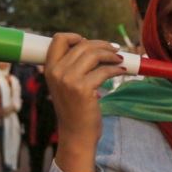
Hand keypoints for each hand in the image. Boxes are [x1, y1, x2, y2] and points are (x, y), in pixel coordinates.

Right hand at [46, 33, 125, 171]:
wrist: (75, 135)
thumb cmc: (74, 109)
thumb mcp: (64, 85)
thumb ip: (71, 66)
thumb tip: (94, 46)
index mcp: (49, 69)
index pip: (59, 39)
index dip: (76, 36)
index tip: (90, 42)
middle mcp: (56, 72)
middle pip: (82, 44)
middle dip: (102, 45)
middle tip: (114, 50)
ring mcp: (68, 80)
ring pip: (94, 54)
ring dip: (111, 54)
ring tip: (119, 59)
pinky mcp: (83, 89)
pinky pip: (104, 70)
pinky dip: (117, 69)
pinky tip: (122, 71)